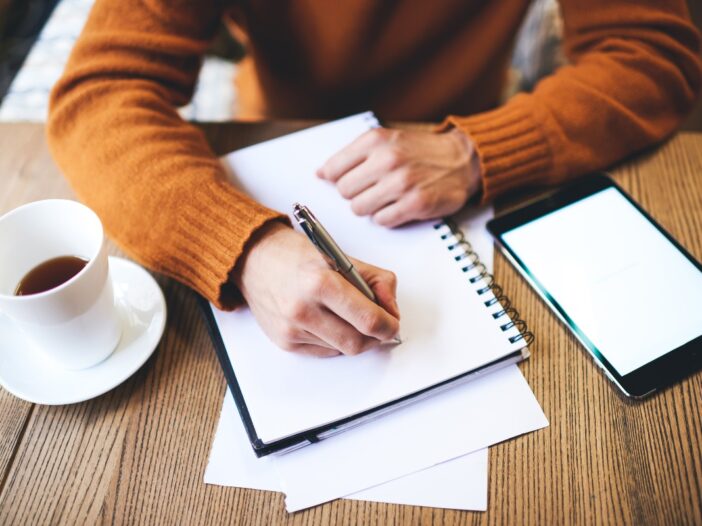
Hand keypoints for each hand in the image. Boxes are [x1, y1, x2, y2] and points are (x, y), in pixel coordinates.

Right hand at [231, 222, 400, 356]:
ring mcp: (292, 329)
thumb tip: (392, 311)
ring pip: (342, 349)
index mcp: (321, 283)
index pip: (368, 320)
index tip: (392, 322)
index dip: (389, 325)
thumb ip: (376, 281)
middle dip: (375, 336)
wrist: (254, 259)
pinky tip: (329, 321)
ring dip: (354, 337)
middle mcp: (303, 310)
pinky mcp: (284, 342)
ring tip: (350, 316)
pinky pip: (324, 351)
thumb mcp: (343, 256)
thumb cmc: (297, 255)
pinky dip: (335, 340)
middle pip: (357, 342)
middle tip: (379, 324)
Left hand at [317, 127, 480, 227]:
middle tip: (373, 189)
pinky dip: (388, 217)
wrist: (462, 159)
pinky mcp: (415, 203)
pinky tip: (399, 205)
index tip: (345, 182)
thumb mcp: (387, 140)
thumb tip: (321, 173)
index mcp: (376, 140)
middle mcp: (387, 159)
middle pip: (345, 192)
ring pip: (360, 209)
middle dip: (356, 194)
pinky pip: (382, 220)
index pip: (333, 169)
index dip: (337, 180)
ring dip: (371, 207)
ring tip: (387, 197)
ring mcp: (402, 182)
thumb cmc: (421, 151)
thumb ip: (354, 155)